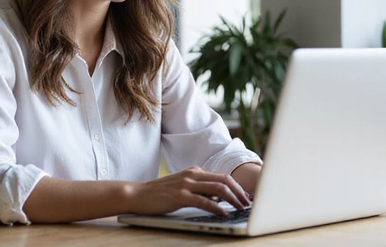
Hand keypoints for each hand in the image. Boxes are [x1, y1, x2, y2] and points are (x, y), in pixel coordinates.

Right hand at [127, 166, 250, 215]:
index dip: (238, 186)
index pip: (223, 176)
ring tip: (240, 208)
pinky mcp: (180, 196)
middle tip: (248, 203)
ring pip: (218, 189)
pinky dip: (217, 208)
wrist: (137, 194)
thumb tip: (218, 198)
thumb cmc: (159, 193)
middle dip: (240, 192)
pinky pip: (204, 201)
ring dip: (233, 199)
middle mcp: (192, 174)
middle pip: (225, 180)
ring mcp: (186, 184)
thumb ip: (198, 189)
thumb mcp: (182, 186)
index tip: (246, 196)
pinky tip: (224, 214)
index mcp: (195, 171)